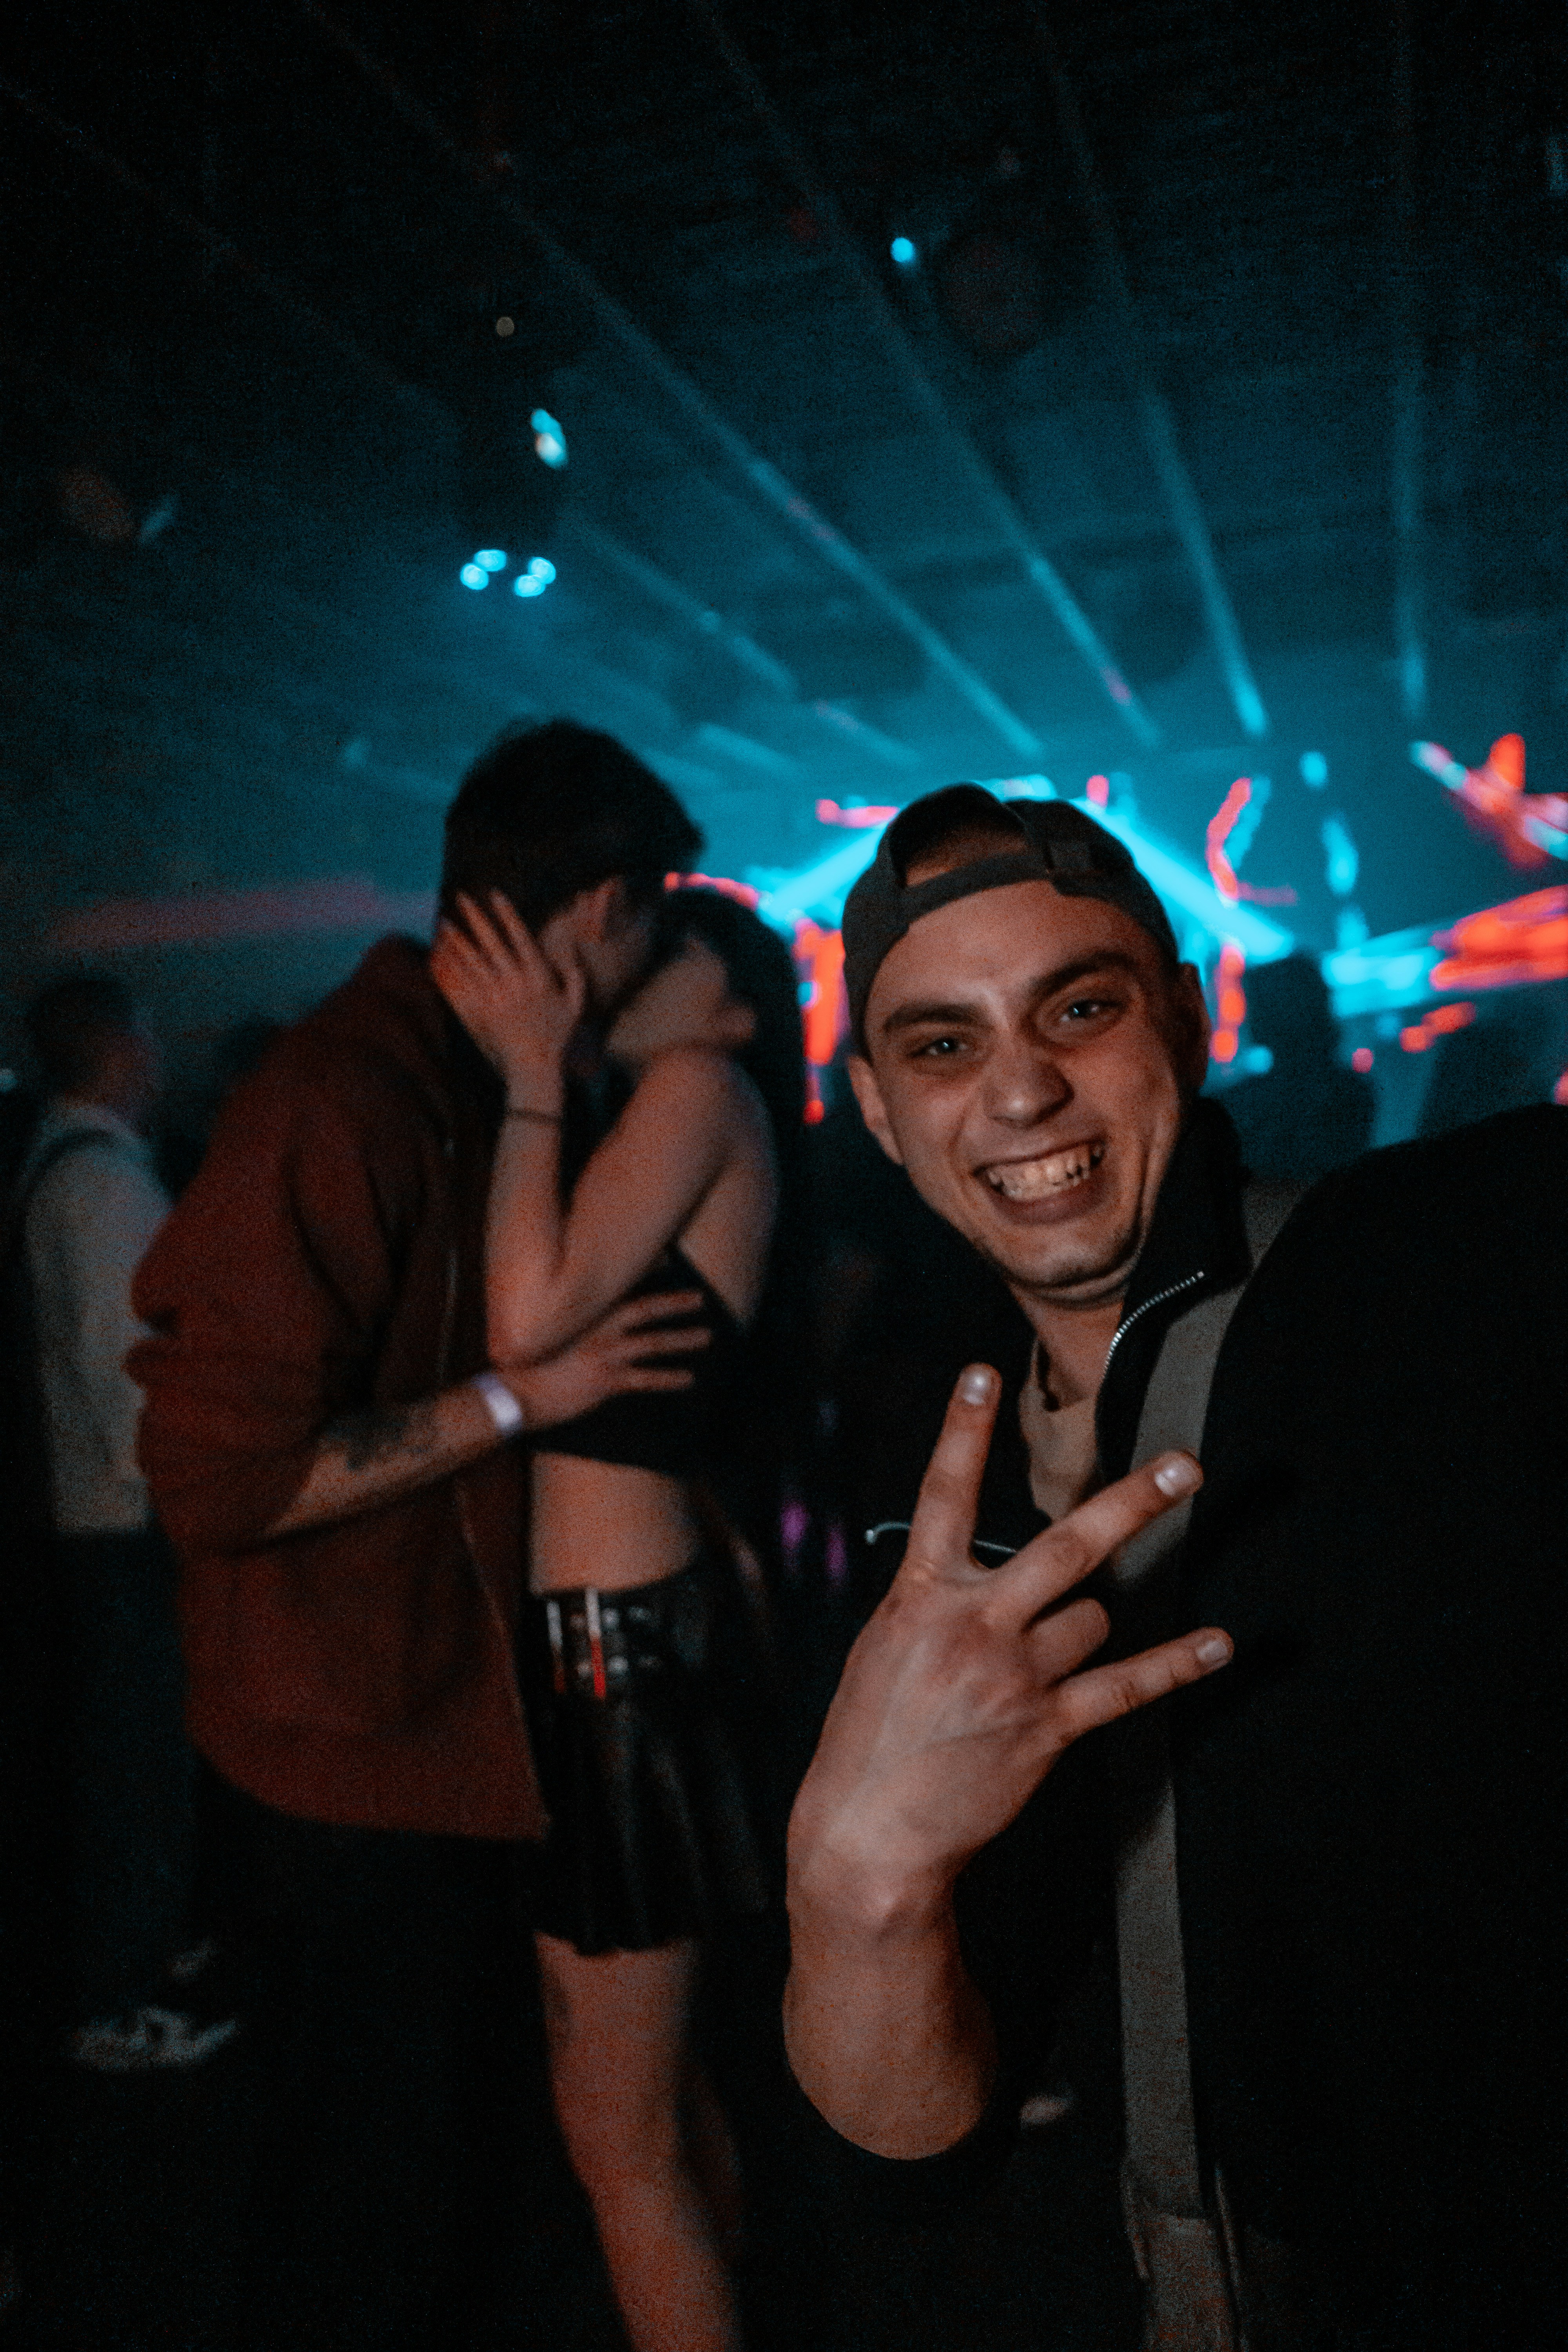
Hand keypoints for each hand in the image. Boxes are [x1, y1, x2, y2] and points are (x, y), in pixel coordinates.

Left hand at [430, 891, 584, 1087]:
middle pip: (492, 941)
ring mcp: (496, 996)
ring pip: (472, 960)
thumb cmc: (557, 1037)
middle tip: (461, 897)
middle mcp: (516, 982)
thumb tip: (573, 956)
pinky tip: (440, 955)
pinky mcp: (481, 1011)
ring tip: (444, 921)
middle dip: (476, 917)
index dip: (507, 913)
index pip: (520, 936)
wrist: (534, 1066)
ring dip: (457, 939)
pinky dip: (450, 968)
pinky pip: (462, 984)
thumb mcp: (575, 1007)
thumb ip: (576, 979)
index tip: (495, 894)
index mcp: (539, 976)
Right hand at [495, 1290, 708, 1428]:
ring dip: (682, 1339)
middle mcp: (598, 1328)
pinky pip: (646, 1379)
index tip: (671, 1260)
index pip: (621, 1286)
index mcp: (585, 1313)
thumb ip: (575, 1319)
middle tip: (701, 1297)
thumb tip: (590, 1313)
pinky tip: (689, 1379)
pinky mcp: (606, 1381)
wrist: (515, 1392)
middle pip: (646, 1309)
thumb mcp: (551, 1331)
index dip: (647, 1272)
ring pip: (653, 1342)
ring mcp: (604, 1354)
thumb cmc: (529, 1363)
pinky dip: (669, 1378)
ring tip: (707, 1336)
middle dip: (675, 1302)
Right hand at [788, 1363, 1231, 1922]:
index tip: (981, 1373)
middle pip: (1067, 1546)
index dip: (962, 1432)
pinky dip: (1176, 1664)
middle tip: (1187, 1466)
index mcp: (919, 1597)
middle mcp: (973, 1624)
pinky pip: (1126, 1685)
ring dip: (1080, 1630)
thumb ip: (934, 1602)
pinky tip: (1218, 1645)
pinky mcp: (1046, 1727)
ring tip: (1036, 1668)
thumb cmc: (870, 1736)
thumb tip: (986, 1574)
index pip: (944, 1497)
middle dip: (1132, 1502)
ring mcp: (1015, 1675)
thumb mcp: (883, 1649)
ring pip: (1090, 1619)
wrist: (868, 1832)